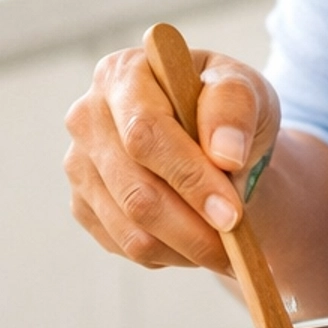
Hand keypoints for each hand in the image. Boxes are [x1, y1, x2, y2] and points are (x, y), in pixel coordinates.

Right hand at [64, 46, 279, 273]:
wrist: (214, 137)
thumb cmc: (227, 108)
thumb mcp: (247, 90)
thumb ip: (236, 108)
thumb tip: (225, 152)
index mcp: (123, 73)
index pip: (146, 134)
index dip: (189, 177)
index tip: (231, 212)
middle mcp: (88, 116)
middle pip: (135, 191)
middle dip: (192, 227)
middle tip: (236, 245)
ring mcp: (80, 164)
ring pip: (130, 230)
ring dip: (185, 247)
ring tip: (225, 247)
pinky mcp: (82, 204)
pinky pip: (125, 246)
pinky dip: (170, 254)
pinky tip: (196, 239)